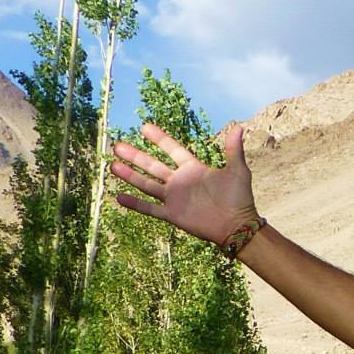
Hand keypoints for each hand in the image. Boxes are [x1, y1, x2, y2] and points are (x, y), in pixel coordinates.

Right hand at [111, 122, 259, 245]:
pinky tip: (119, 197)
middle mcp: (180, 182)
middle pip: (153, 166)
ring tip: (113, 165)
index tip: (144, 127)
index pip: (173, 150)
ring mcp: (175, 198)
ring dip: (130, 176)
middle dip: (136, 156)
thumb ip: (234, 150)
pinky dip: (135, 204)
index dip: (159, 139)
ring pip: (147, 184)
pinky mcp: (173, 214)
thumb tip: (239, 127)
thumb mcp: (238, 171)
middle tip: (118, 146)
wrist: (237, 226)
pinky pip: (150, 209)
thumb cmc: (240, 199)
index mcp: (194, 169)